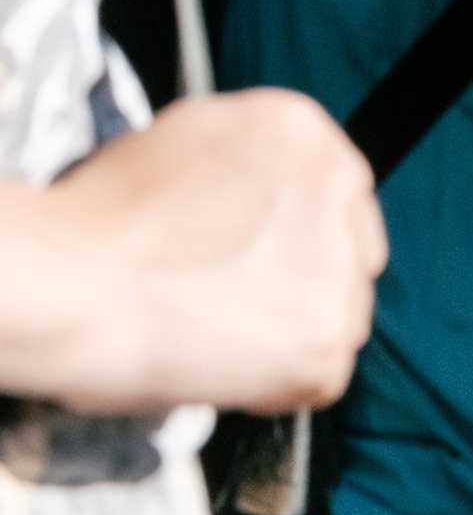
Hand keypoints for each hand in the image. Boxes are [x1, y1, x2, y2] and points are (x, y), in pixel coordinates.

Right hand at [41, 92, 384, 415]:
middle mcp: (337, 183)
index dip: (298, 231)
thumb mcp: (187, 136)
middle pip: (351, 245)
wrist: (80, 285)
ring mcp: (339, 262)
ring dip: (296, 333)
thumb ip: (246, 156)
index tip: (272, 258)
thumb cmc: (106, 220)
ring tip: (225, 341)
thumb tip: (251, 189)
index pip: (333, 185)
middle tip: (247, 306)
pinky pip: (323, 376)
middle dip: (308, 279)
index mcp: (300, 127)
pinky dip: (281, 387)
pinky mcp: (327, 336)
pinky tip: (230, 372)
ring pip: (343, 311)